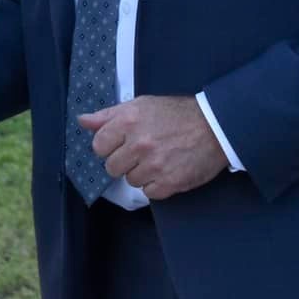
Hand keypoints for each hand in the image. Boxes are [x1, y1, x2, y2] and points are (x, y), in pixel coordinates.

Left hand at [76, 95, 227, 200]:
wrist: (215, 126)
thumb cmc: (176, 113)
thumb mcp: (141, 105)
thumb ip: (109, 115)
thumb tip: (82, 121)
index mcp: (128, 121)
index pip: (99, 146)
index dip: (109, 146)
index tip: (122, 143)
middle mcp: (139, 144)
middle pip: (112, 167)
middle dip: (125, 161)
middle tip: (142, 151)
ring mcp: (155, 165)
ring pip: (131, 181)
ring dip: (142, 173)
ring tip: (159, 158)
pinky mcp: (170, 183)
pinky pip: (150, 193)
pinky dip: (157, 185)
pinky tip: (168, 169)